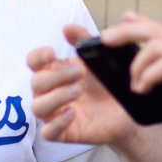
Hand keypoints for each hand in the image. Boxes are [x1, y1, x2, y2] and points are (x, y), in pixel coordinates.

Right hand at [26, 25, 138, 146]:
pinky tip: (73, 113)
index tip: (52, 54)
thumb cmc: (108, 82)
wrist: (127, 109)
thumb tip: (67, 28)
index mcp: (55, 71)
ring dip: (55, 97)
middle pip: (35, 83)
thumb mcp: (99, 58)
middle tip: (79, 73)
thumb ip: (84, 40)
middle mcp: (51, 92)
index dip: (37, 57)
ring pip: (37, 107)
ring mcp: (55, 113)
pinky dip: (57, 122)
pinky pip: (47, 132)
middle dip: (55, 76)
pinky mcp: (64, 133)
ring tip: (78, 91)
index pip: (33, 62)